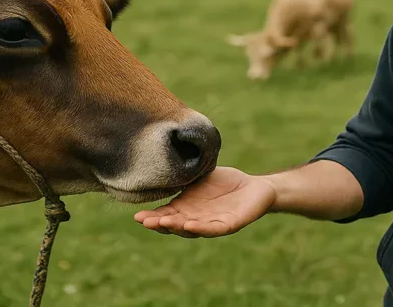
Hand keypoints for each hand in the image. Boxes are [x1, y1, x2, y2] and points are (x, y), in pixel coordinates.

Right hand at [133, 166, 276, 237]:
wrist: (254, 187)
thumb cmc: (224, 183)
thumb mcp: (198, 177)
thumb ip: (182, 175)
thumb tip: (161, 162)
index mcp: (186, 208)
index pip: (166, 215)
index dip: (152, 218)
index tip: (137, 216)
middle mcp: (195, 219)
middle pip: (175, 225)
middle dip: (159, 224)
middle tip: (144, 221)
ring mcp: (211, 223)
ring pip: (191, 229)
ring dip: (177, 227)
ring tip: (163, 222)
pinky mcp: (230, 224)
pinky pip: (214, 229)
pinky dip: (201, 228)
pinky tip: (190, 224)